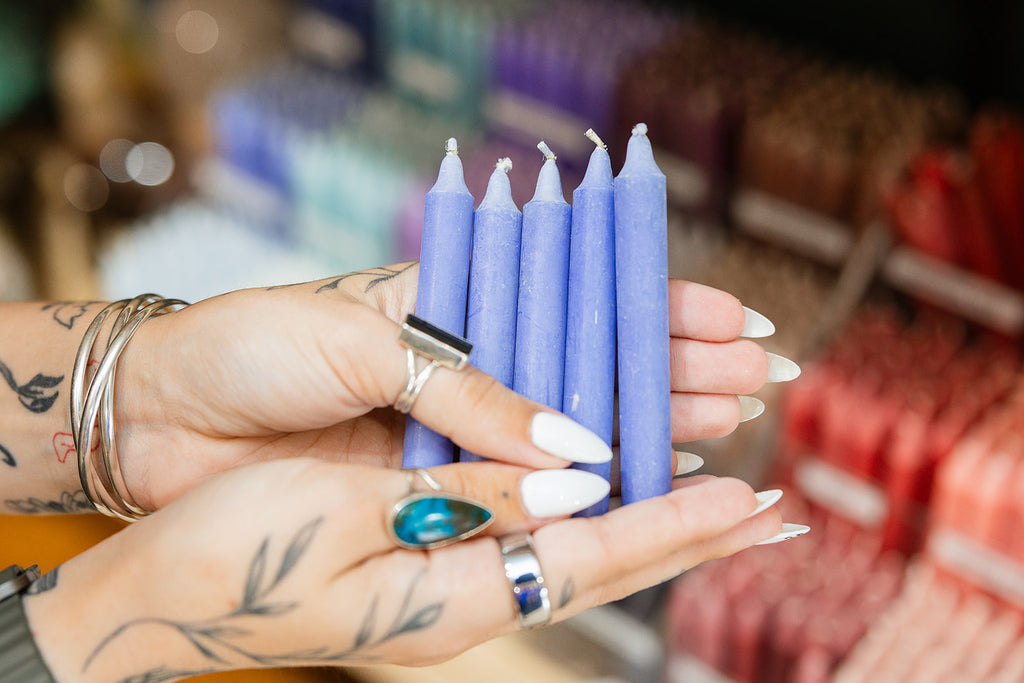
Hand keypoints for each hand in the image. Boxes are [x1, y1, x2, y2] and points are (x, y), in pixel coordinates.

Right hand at [24, 458, 782, 680]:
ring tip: (719, 491)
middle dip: (691, 534)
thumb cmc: (229, 552)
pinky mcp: (424, 558)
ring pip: (574, 548)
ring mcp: (447, 585)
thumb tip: (577, 481)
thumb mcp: (342, 514)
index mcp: (450, 597)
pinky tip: (609, 486)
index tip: (751, 500)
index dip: (674, 524)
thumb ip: (467, 499)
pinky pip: (527, 533)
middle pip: (604, 564)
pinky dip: (586, 508)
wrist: (156, 593)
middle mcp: (465, 599)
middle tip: (774, 514)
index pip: (592, 558)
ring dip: (650, 516)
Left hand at [112, 263, 788, 509]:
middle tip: (756, 382)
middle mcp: (465, 368)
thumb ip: (469, 394)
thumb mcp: (362, 344)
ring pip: (571, 427)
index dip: (654, 309)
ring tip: (726, 423)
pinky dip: (580, 484)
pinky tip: (641, 476)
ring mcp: (453, 428)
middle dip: (675, 370)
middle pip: (591, 365)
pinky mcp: (429, 483)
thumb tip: (574, 445)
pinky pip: (520, 485)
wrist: (161, 415)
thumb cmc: (253, 349)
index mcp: (452, 306)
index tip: (731, 322)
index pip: (574, 300)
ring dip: (648, 425)